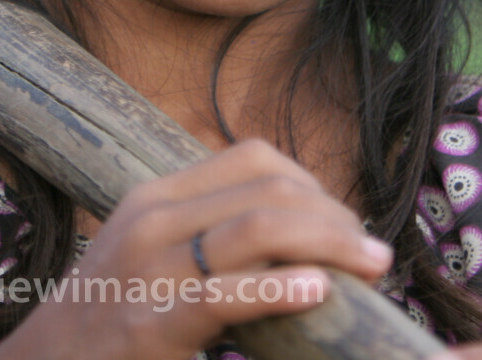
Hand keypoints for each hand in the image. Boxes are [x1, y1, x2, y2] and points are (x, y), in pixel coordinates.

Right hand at [0, 139, 391, 359]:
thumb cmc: (109, 315)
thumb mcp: (149, 252)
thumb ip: (205, 232)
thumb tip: (292, 227)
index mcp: (157, 195)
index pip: (254, 158)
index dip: (315, 184)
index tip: (343, 223)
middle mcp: (152, 218)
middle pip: (268, 189)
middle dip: (335, 216)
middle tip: (372, 254)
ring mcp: (148, 268)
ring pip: (258, 228)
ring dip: (330, 244)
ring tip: (370, 267)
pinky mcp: (150, 323)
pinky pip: (224, 294)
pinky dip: (278, 288)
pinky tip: (317, 291)